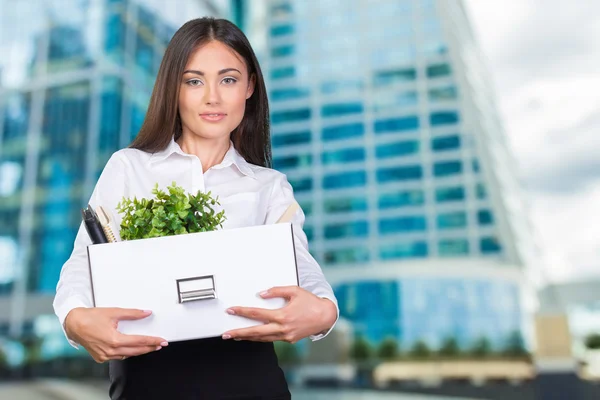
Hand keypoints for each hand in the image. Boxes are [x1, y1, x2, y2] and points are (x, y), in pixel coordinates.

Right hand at [64, 307, 167, 362]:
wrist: (74, 324)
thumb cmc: (91, 317)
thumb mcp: (114, 312)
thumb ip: (132, 314)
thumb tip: (146, 313)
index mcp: (114, 340)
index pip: (139, 341)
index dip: (152, 341)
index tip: (162, 341)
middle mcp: (109, 350)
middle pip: (135, 351)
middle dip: (149, 348)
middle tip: (160, 345)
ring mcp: (104, 356)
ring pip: (127, 355)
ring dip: (138, 351)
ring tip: (149, 346)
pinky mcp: (100, 357)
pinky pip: (117, 356)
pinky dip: (126, 352)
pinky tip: (131, 348)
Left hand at [222, 286, 336, 343]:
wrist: (325, 316)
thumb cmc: (310, 302)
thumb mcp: (294, 291)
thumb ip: (276, 291)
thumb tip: (261, 294)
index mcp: (282, 315)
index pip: (257, 314)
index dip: (242, 312)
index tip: (232, 310)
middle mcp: (282, 328)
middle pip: (255, 332)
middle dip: (239, 333)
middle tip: (226, 334)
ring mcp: (285, 336)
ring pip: (262, 338)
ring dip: (248, 337)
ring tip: (236, 336)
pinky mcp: (289, 340)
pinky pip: (271, 339)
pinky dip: (261, 338)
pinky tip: (253, 336)